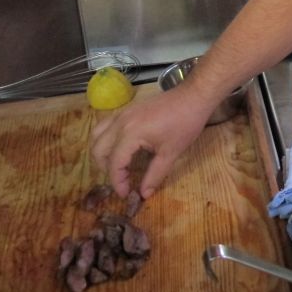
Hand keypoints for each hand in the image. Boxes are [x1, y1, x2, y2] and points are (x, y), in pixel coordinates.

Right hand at [91, 84, 214, 198]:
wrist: (193, 96)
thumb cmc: (185, 123)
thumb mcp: (171, 152)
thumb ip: (155, 174)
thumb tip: (144, 194)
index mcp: (130, 134)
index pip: (114, 163)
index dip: (117, 182)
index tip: (126, 194)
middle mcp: (120, 123)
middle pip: (98, 150)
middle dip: (106, 168)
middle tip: (122, 180)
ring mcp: (122, 113)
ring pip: (97, 135)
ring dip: (102, 152)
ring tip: (117, 165)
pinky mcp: (127, 109)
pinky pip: (106, 125)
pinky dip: (106, 139)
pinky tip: (121, 147)